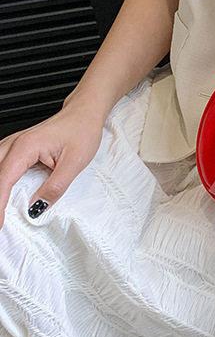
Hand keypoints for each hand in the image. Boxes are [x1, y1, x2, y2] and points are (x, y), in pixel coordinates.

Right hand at [0, 101, 104, 228]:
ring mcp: (12, 145)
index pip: (4, 181)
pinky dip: (0, 181)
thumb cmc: (82, 130)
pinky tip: (3, 192)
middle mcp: (13, 144)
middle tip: (1, 221)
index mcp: (25, 147)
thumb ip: (55, 187)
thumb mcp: (75, 162)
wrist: (85, 113)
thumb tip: (37, 207)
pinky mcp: (16, 149)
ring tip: (2, 210)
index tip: (0, 224)